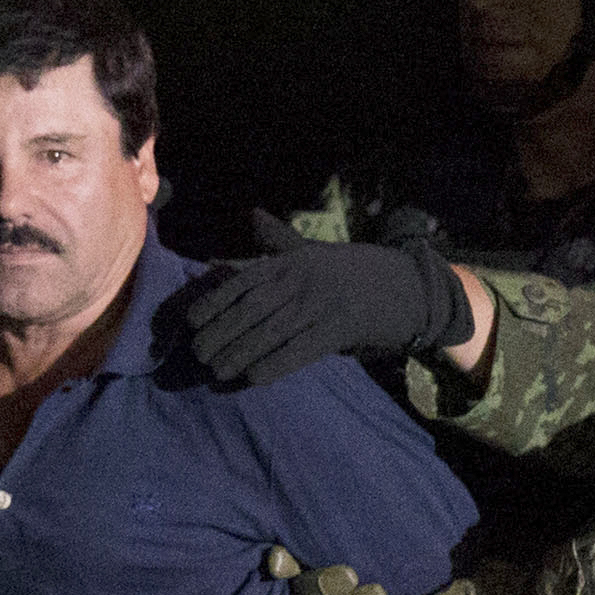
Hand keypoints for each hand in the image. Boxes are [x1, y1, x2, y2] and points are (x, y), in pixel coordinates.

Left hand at [181, 212, 475, 385]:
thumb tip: (252, 215)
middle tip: (196, 355)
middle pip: (251, 309)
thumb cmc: (351, 271)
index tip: (190, 322)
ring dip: (239, 353)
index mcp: (292, 261)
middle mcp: (302, 280)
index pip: (244, 281)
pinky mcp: (339, 329)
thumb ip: (278, 240)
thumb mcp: (314, 251)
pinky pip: (300, 350)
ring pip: (270, 332)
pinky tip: (253, 378)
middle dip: (220, 332)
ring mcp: (321, 304)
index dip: (214, 302)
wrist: (404, 286)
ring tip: (215, 371)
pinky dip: (275, 365)